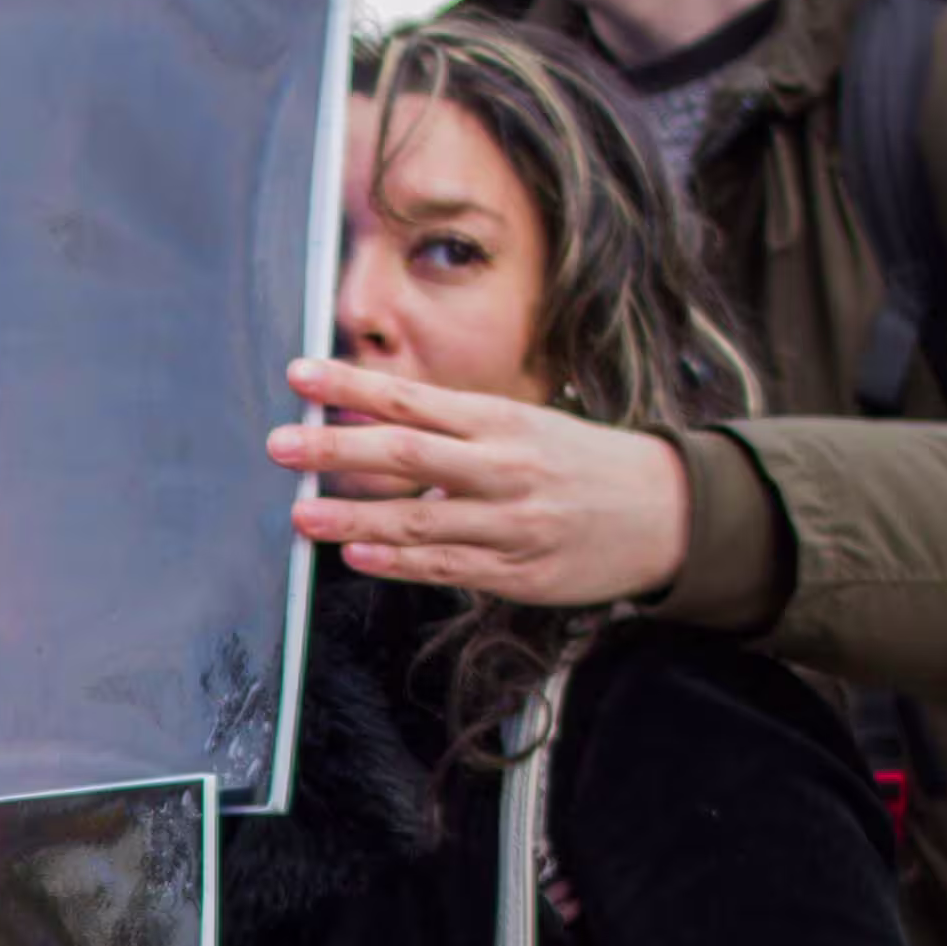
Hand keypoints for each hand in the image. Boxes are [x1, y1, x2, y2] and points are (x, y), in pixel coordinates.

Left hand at [272, 358, 688, 605]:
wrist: (666, 510)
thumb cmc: (580, 463)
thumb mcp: (525, 427)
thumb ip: (454, 430)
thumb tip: (372, 423)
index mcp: (501, 421)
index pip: (412, 399)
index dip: (352, 385)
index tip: (300, 374)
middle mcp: (503, 466)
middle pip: (406, 455)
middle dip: (337, 449)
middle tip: (280, 446)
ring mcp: (509, 522)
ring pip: (418, 519)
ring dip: (353, 519)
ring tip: (301, 516)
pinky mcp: (517, 571)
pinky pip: (447, 566)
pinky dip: (398, 562)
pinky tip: (356, 557)